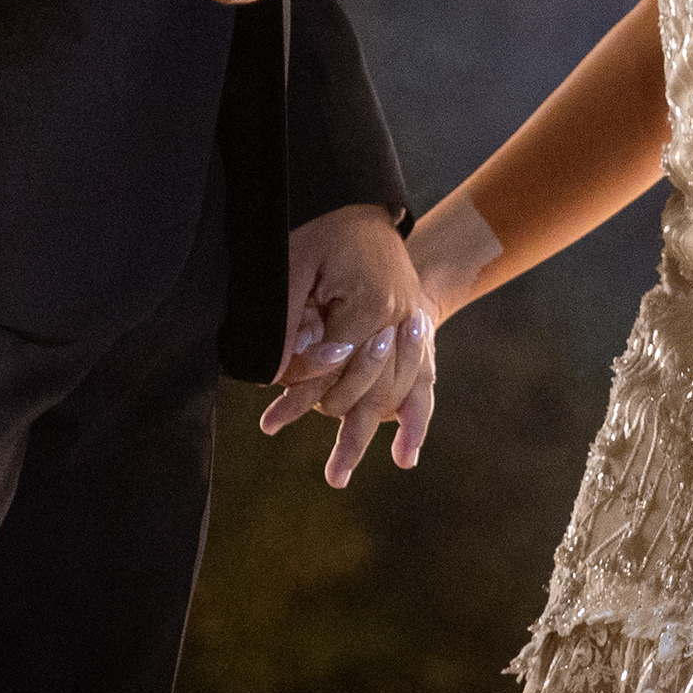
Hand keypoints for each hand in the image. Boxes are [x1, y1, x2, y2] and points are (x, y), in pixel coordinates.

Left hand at [259, 203, 435, 484]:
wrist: (371, 215)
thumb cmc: (327, 233)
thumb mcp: (297, 262)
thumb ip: (291, 317)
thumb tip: (281, 369)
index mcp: (372, 302)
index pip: (335, 362)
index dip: (302, 388)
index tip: (270, 419)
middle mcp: (400, 321)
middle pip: (365, 387)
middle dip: (326, 420)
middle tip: (286, 440)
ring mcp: (414, 331)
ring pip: (390, 396)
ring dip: (362, 437)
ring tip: (337, 477)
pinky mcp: (418, 339)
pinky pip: (422, 387)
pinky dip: (414, 424)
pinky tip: (405, 459)